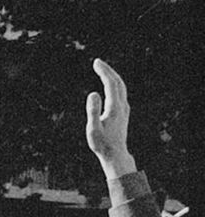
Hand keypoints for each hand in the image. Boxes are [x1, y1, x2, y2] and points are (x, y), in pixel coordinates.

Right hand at [85, 57, 135, 177]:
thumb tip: (93, 92)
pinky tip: (109, 85)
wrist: (116, 154)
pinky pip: (120, 93)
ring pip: (121, 87)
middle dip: (108, 71)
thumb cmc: (102, 144)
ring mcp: (124, 109)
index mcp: (115, 107)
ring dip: (112, 77)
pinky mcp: (123, 113)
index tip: (96, 62)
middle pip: (118, 82)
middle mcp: (122, 105)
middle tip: (97, 62)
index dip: (104, 72)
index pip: (111, 83)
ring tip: (102, 71)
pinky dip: (114, 84)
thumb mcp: (93, 130)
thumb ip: (93, 111)